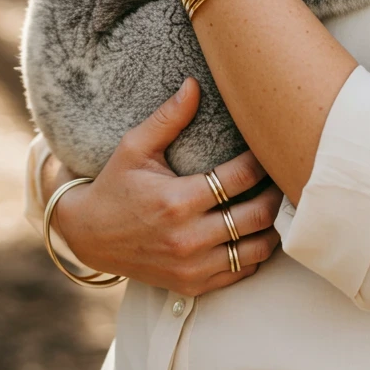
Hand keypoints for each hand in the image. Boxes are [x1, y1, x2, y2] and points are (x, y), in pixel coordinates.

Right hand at [53, 78, 282, 295]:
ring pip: (256, 249)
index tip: (267, 148)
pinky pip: (241, 273)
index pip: (238, 177)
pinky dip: (255, 253)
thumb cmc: (115, 185)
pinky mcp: (192, 285)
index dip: (261, 160)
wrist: (88, 236)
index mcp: (176, 200)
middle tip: (281, 175)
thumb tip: (194, 84)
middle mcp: (187, 238)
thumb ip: (168, 118)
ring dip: (272, 226)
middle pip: (257, 215)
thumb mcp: (135, 147)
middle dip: (275, 193)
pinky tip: (256, 231)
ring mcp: (191, 266)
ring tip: (275, 204)